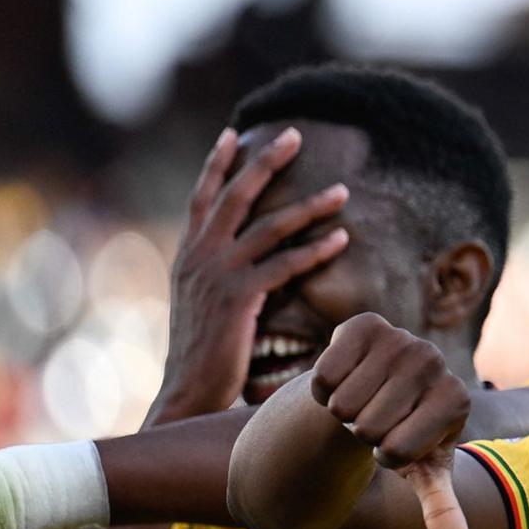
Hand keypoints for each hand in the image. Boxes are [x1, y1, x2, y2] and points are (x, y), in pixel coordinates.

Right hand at [155, 126, 349, 421]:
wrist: (186, 394)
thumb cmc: (203, 359)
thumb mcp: (204, 309)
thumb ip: (218, 280)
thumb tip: (241, 269)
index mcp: (188, 256)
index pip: (202, 199)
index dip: (218, 166)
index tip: (234, 134)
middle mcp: (199, 257)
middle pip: (235, 196)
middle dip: (265, 162)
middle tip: (295, 135)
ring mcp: (218, 275)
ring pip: (269, 226)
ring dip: (309, 205)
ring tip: (342, 190)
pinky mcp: (240, 298)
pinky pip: (285, 264)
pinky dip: (316, 249)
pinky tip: (342, 238)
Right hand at [309, 313, 474, 528]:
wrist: (381, 392)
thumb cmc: (408, 439)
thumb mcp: (425, 477)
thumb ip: (444, 516)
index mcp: (456, 399)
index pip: (397, 451)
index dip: (388, 455)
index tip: (400, 442)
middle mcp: (434, 361)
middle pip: (368, 426)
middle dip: (362, 434)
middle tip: (375, 420)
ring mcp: (401, 338)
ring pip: (343, 402)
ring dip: (341, 412)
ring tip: (362, 401)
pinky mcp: (365, 324)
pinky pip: (325, 373)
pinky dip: (324, 386)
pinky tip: (345, 379)